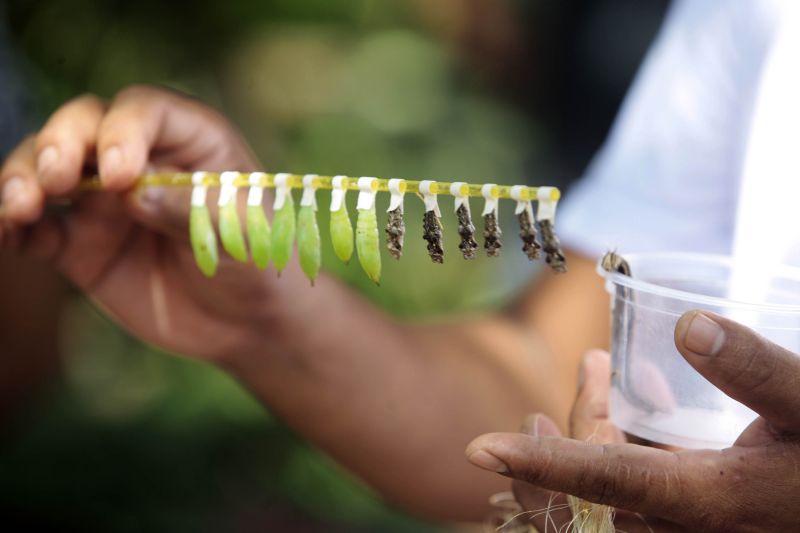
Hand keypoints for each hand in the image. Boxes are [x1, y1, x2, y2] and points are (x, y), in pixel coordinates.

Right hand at [0, 86, 286, 362]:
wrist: (252, 323)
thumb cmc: (261, 263)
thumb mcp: (245, 234)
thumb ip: (191, 209)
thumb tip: (131, 193)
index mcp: (192, 141)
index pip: (146, 110)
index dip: (123, 131)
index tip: (120, 174)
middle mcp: (142, 160)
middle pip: (84, 125)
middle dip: (60, 143)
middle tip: (57, 180)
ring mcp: (106, 202)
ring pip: (48, 169)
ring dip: (23, 179)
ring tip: (20, 207)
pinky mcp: (82, 246)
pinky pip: (37, 229)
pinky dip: (14, 227)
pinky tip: (7, 234)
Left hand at [467, 310, 799, 531]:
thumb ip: (759, 369)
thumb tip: (688, 325)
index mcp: (702, 501)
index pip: (601, 482)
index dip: (538, 465)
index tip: (478, 448)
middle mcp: (682, 525)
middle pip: (590, 486)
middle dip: (569, 426)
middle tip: (589, 365)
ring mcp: (685, 525)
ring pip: (606, 489)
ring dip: (591, 430)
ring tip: (599, 369)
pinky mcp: (694, 514)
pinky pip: (635, 489)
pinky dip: (622, 444)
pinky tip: (645, 394)